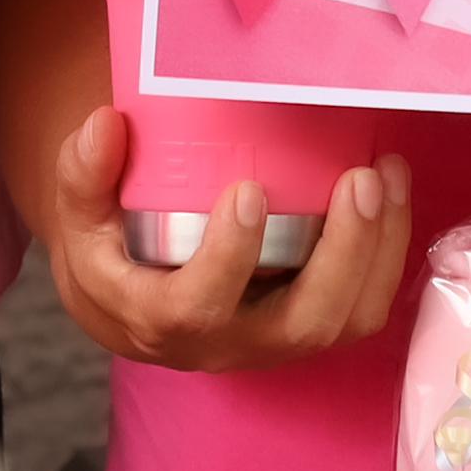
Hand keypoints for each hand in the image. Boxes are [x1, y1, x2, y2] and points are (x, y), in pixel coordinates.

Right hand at [41, 107, 416, 374]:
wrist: (132, 307)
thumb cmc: (108, 253)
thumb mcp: (79, 217)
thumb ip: (83, 174)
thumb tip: (106, 125)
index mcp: (162, 322)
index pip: (198, 307)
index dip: (229, 258)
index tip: (248, 191)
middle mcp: (229, 346)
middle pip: (300, 326)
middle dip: (341, 255)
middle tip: (358, 180)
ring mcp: (276, 343)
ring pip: (345, 322)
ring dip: (378, 251)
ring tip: (386, 175)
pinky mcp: (309, 328)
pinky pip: (362, 308)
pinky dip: (387, 254)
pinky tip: (392, 193)